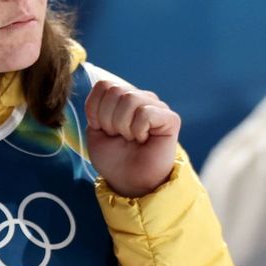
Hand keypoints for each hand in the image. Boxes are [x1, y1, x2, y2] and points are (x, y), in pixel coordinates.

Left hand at [85, 80, 180, 197]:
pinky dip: (137, 130)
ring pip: (130, 99)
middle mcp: (141, 98)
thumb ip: (96, 106)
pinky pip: (145, 113)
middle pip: (115, 90)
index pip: (104, 85)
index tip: (101, 128)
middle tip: (117, 135)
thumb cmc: (113, 157)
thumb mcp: (95, 130)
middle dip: (107, 119)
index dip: (95, 109)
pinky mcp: (170, 118)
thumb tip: (105, 87)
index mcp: (123, 98)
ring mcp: (157, 107)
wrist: (128, 180)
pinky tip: (143, 139)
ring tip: (130, 138)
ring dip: (122, 125)